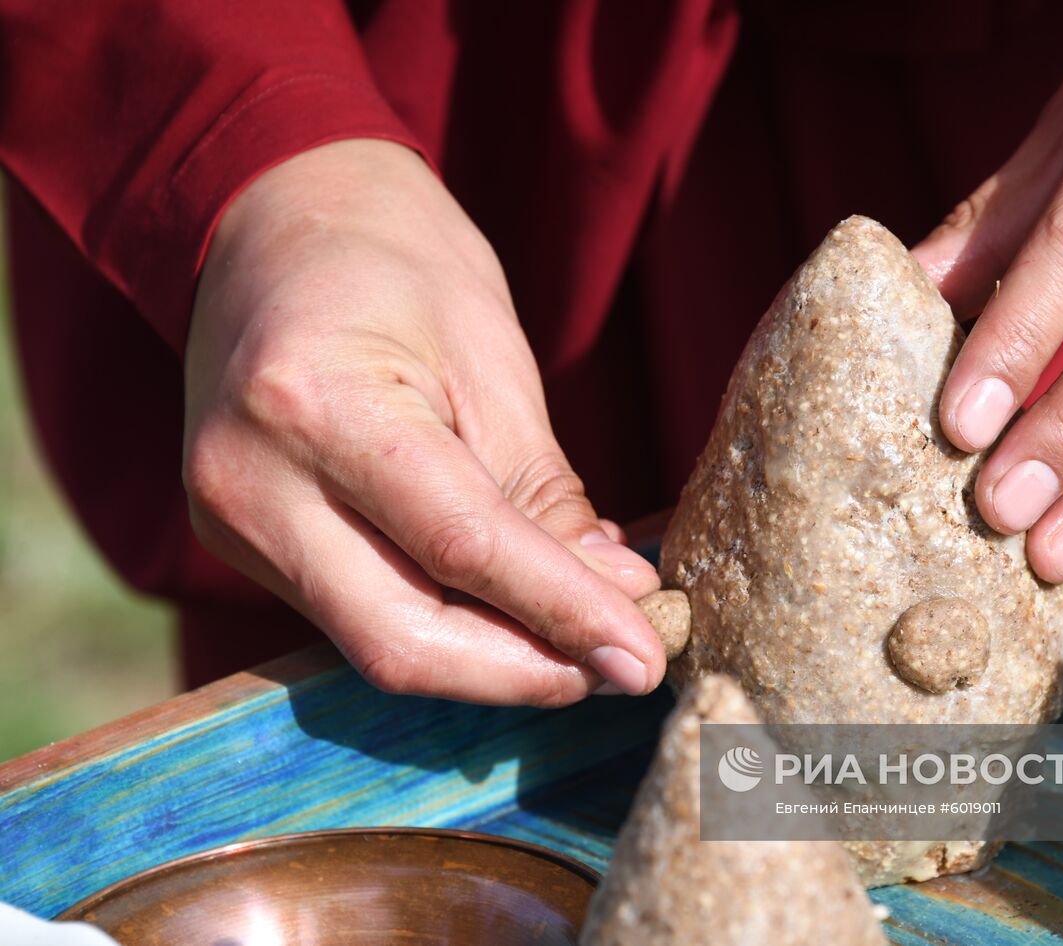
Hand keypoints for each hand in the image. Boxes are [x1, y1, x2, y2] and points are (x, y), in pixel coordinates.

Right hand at [183, 139, 665, 705]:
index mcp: (317, 405)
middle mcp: (251, 481)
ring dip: (493, 662)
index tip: (646, 658)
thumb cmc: (398, 267)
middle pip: (403, 639)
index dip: (564, 616)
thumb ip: (545, 495)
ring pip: (378, 646)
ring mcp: (231, 522)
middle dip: (525, 671)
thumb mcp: (493, 363)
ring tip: (582, 645)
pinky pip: (357, 619)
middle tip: (620, 668)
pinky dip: (448, 630)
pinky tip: (513, 618)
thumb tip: (617, 600)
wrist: (276, 223)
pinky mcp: (240, 545)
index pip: (462, 548)